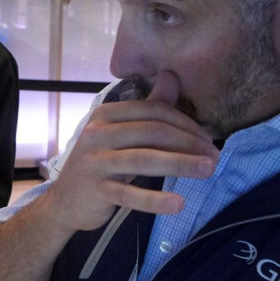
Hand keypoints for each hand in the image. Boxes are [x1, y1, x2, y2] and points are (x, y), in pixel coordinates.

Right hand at [44, 71, 219, 234]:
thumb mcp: (120, 134)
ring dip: (181, 164)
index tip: (208, 140)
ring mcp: (94, 162)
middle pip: (152, 132)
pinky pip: (130, 194)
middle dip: (189, 143)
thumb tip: (172, 76)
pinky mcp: (95, 190)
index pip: (152, 111)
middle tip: (215, 157)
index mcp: (105, 115)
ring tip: (208, 171)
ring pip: (145, 159)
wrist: (65, 202)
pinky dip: (156, 200)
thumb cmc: (99, 165)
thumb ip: (147, 109)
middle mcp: (96, 133)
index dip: (185, 123)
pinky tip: (179, 203)